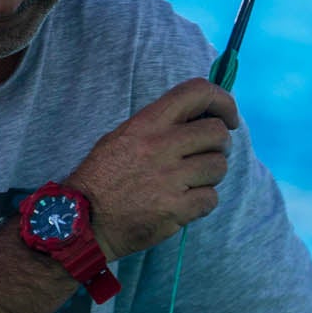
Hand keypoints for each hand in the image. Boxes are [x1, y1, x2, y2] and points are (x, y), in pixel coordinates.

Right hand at [66, 78, 241, 259]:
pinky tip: (184, 203)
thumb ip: (160, 125)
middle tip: (207, 154)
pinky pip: (211, 198)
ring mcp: (169, 178)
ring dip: (211, 175)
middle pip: (217, 133)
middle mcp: (160, 145)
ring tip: (191, 181)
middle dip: (220, 144)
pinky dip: (203, 202)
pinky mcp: (176, 208)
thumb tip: (200, 118)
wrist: (84, 220)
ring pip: (219, 166)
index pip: (197, 92)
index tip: (227, 117)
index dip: (222, 101)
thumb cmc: (103, 177)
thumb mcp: (123, 137)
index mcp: (147, 123)